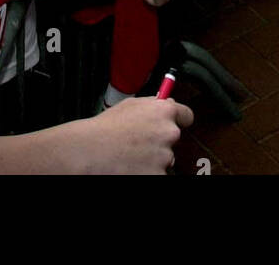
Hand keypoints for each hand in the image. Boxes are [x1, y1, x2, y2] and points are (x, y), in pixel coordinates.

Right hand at [72, 96, 192, 173]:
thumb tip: (167, 103)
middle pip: (172, 138)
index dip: (179, 119)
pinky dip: (148, 172)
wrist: (91, 151)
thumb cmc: (106, 127)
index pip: (186, 115)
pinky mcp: (160, 175)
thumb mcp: (129, 105)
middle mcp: (169, 132)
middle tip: (140, 143)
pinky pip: (159, 173)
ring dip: (154, 158)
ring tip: (131, 155)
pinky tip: (132, 166)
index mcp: (163, 112)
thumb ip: (151, 104)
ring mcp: (166, 156)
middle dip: (160, 141)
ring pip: (165, 158)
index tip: (175, 123)